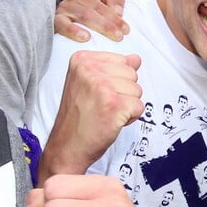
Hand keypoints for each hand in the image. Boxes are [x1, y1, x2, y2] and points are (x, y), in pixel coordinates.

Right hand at [41, 50, 142, 177]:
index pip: (123, 61)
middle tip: (101, 106)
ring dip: (126, 106)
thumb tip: (136, 59)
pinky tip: (110, 122)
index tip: (97, 93)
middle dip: (124, 93)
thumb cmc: (78, 118)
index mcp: (82, 59)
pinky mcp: (114, 105)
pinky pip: (139, 107)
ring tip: (105, 114)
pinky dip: (130, 118)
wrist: (66, 147)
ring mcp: (102, 86)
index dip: (117, 81)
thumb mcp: (91, 84)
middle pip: (132, 74)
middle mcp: (89, 69)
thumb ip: (114, 68)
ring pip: (137, 91)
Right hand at [55, 0, 129, 42]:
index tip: (126, 30)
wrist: (84, 15)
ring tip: (106, 37)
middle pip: (90, 12)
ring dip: (94, 28)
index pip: (100, 6)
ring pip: (80, 17)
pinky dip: (72, 31)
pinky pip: (62, 25)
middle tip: (119, 37)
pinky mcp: (56, 23)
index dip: (114, 18)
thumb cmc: (98, 6)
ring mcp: (62, 12)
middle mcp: (70, 0)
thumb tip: (117, 11)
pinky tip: (85, 38)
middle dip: (106, 25)